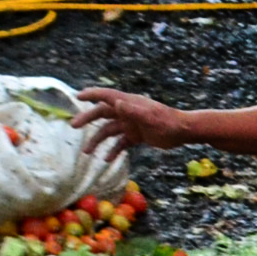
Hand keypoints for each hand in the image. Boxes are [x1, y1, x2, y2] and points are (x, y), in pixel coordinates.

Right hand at [76, 85, 198, 165]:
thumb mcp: (151, 118)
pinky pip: (120, 143)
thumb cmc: (169, 123)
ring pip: (109, 131)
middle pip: (102, 113)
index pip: (106, 95)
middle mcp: (127, 111)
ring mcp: (131, 124)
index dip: (91, 94)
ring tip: (86, 153)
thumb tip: (117, 103)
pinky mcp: (136, 136)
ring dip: (97, 141)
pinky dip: (113, 151)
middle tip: (73, 126)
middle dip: (87, 119)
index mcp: (129, 103)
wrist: (183, 132)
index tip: (77, 96)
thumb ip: (134, 111)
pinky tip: (107, 160)